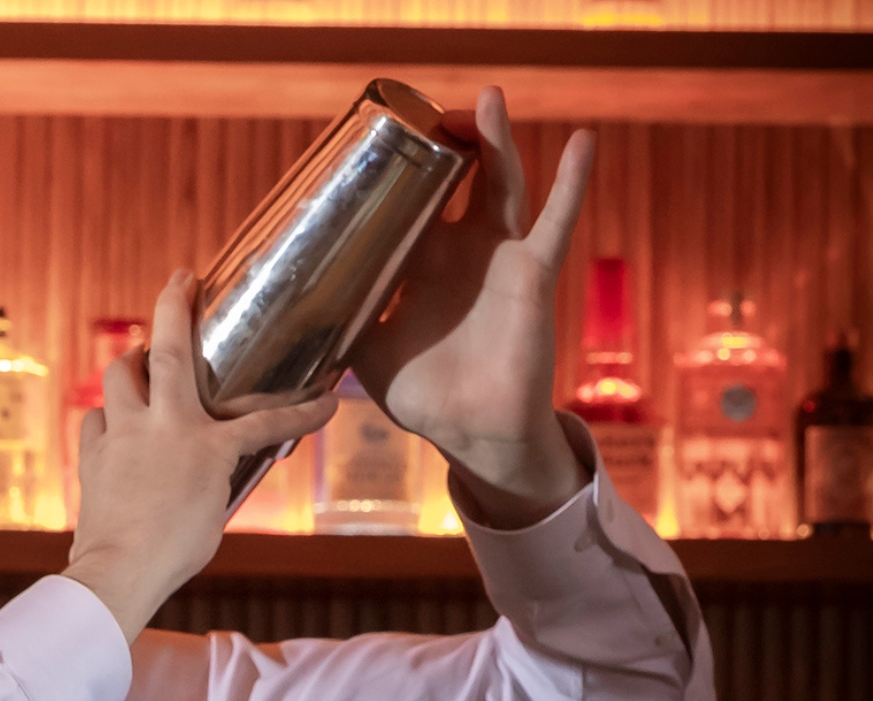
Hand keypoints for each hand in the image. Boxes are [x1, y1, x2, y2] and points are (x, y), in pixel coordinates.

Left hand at [65, 272, 336, 641]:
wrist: (120, 573)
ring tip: (140, 356)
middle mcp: (161, 429)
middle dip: (173, 306)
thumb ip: (216, 478)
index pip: (263, 422)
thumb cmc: (174, 552)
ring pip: (119, 376)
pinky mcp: (93, 456)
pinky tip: (113, 421)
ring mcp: (122, 437)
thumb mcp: (214, 513)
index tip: (327, 403)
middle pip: (165, 352)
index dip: (298, 412)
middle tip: (179, 280)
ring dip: (131, 360)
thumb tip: (214, 469)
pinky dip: (107, 415)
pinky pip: (96, 420)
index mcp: (204, 446)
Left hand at [349, 88, 594, 528]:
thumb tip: (289, 308)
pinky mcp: (532, 273)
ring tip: (489, 98)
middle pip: (456, 180)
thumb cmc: (424, 394)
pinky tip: (583, 142)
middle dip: (447, 142)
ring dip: (497, 141)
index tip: (379, 136)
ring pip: (500, 185)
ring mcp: (499, 257)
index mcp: (421, 265)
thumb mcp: (366, 351)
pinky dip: (571, 182)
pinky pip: (555, 222)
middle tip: (432, 108)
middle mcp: (461, 251)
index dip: (398, 172)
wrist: (469, 432)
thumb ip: (340, 320)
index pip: (408, 203)